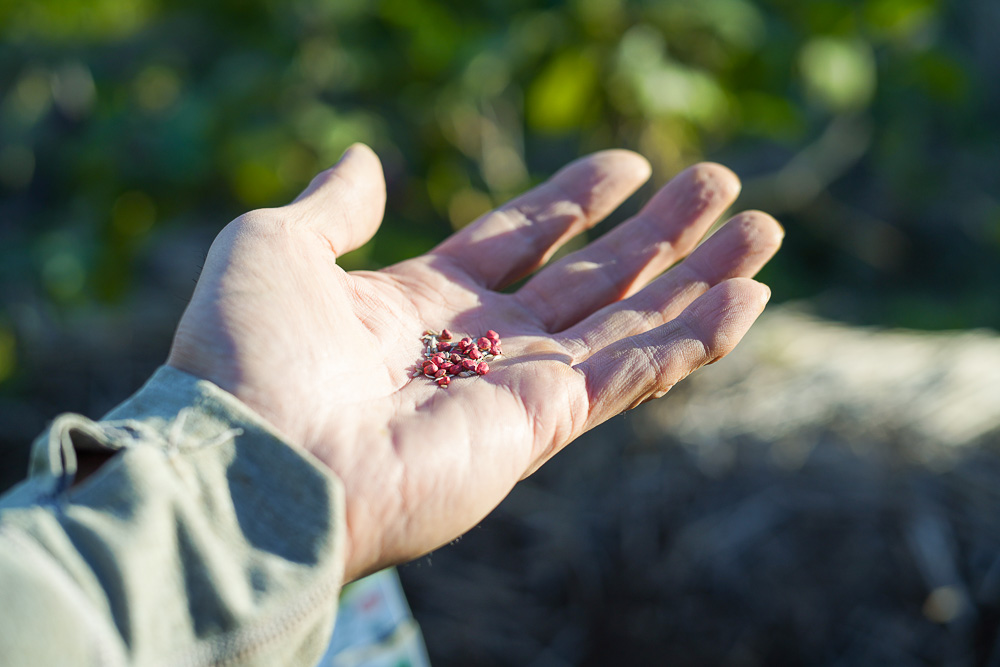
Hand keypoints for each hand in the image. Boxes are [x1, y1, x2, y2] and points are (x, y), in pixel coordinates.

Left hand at [167, 144, 781, 580]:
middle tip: (723, 187)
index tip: (628, 165)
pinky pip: (629, 377)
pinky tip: (744, 301)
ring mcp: (514, 390)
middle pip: (592, 281)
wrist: (249, 457)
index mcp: (419, 303)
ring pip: (629, 328)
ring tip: (760, 236)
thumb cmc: (245, 354)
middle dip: (660, 236)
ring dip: (697, 283)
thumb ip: (333, 205)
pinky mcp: (538, 428)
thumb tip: (366, 156)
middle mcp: (478, 347)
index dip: (576, 202)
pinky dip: (690, 341)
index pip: (519, 240)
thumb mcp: (274, 247)